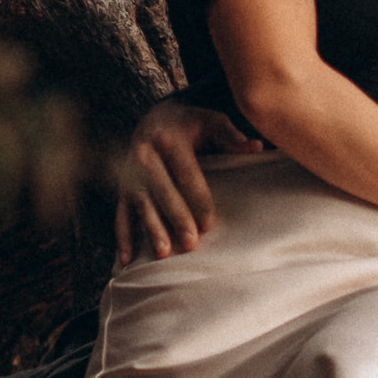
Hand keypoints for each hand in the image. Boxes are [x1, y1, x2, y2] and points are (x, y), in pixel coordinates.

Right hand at [117, 102, 258, 263]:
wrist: (155, 117)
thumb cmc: (191, 123)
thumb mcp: (212, 121)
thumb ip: (231, 136)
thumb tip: (256, 146)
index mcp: (169, 140)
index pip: (186, 175)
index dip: (197, 200)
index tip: (209, 224)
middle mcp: (145, 155)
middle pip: (162, 192)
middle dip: (176, 218)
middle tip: (190, 243)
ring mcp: (130, 173)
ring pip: (141, 204)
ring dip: (151, 229)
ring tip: (163, 254)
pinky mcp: (122, 188)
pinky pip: (120, 214)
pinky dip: (123, 238)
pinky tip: (127, 260)